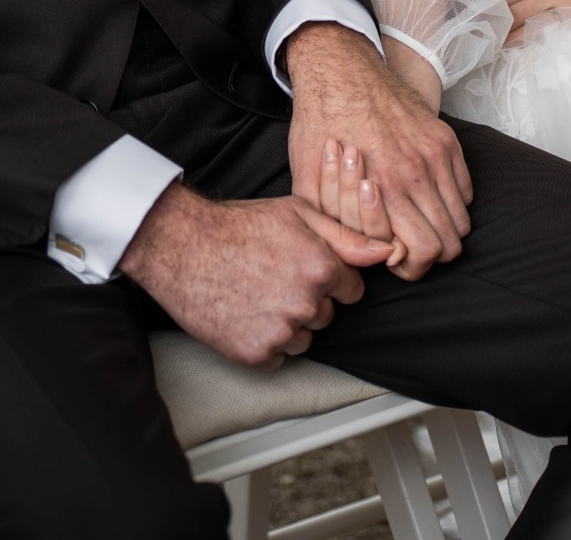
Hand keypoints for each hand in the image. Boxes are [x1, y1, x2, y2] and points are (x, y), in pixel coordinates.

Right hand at [120, 183, 390, 368]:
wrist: (182, 246)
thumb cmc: (239, 225)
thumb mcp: (298, 213)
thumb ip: (347, 236)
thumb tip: (387, 251)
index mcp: (321, 267)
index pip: (351, 290)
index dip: (330, 276)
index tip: (303, 266)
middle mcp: (306, 303)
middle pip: (326, 314)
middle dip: (308, 298)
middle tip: (274, 275)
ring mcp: (280, 331)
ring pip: (303, 337)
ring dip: (287, 322)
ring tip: (257, 292)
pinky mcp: (255, 354)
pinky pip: (276, 356)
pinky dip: (264, 341)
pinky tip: (245, 312)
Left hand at [286, 22, 471, 281]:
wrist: (340, 70)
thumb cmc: (320, 125)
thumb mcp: (307, 179)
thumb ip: (328, 223)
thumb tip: (351, 255)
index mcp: (384, 187)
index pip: (424, 252)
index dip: (410, 266)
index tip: (393, 256)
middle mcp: (417, 172)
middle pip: (450, 242)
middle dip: (428, 254)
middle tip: (406, 245)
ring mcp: (435, 153)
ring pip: (462, 219)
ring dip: (443, 229)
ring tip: (416, 222)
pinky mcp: (445, 138)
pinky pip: (465, 189)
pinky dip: (452, 202)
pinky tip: (425, 196)